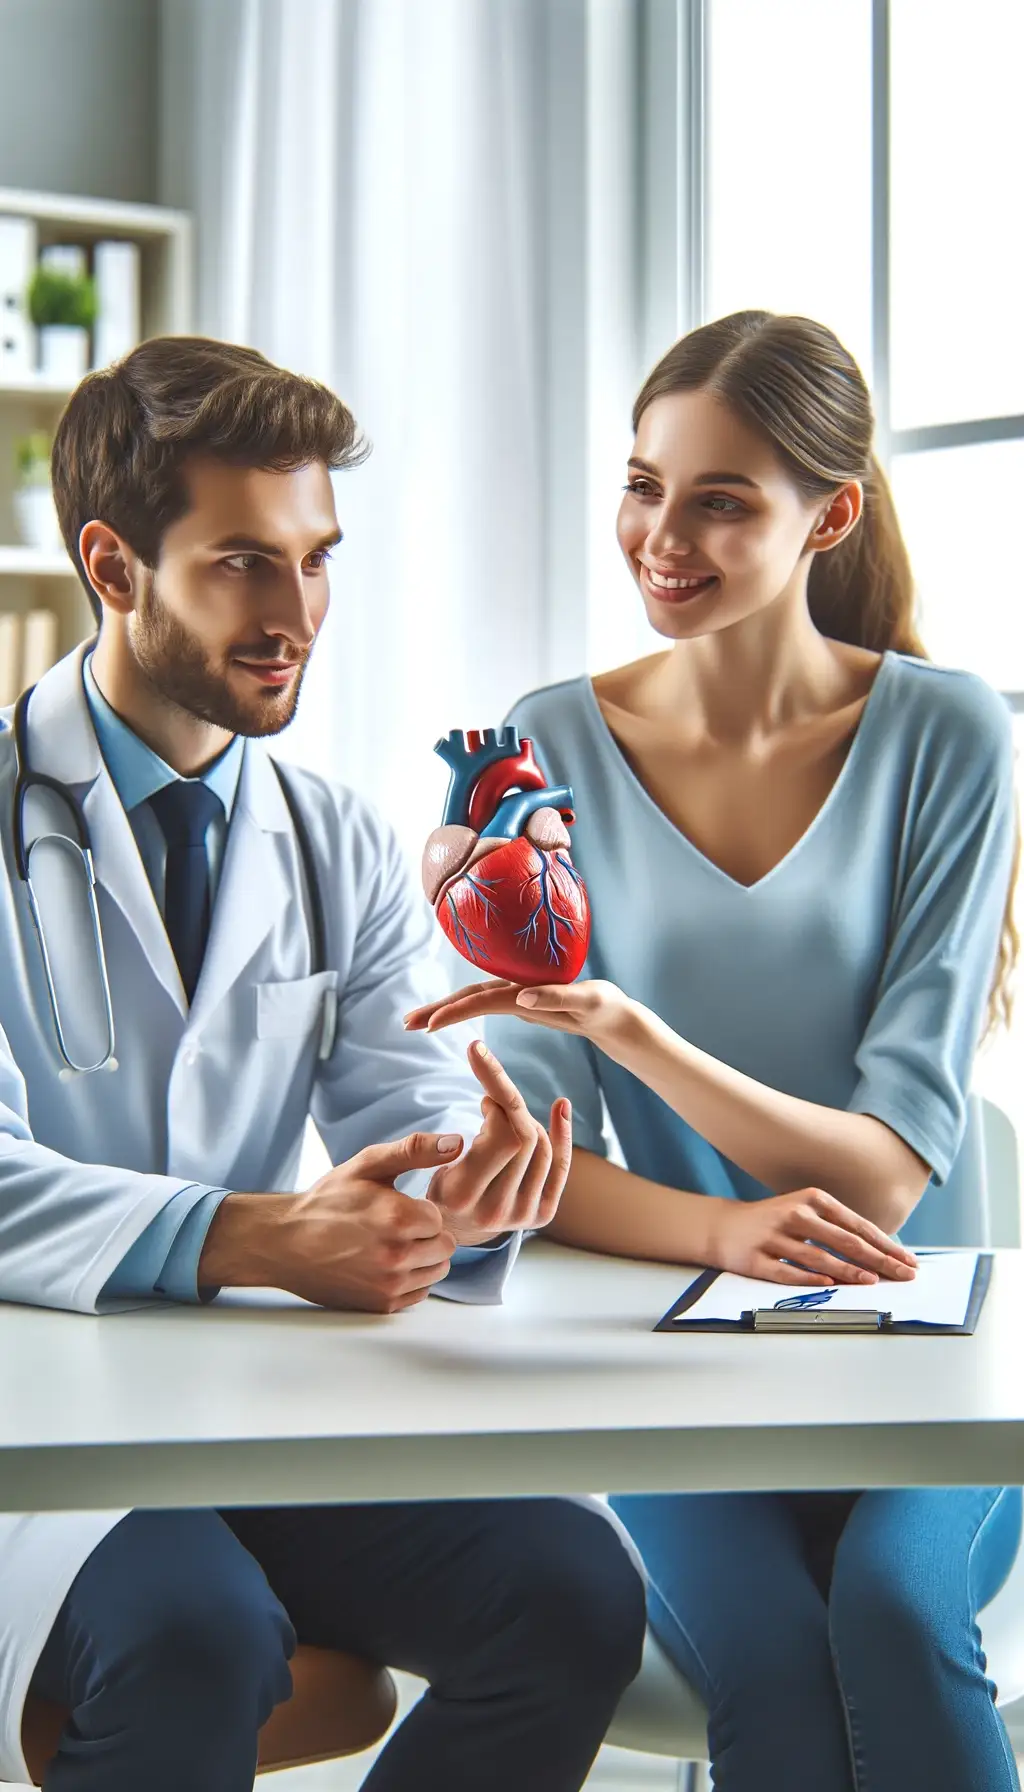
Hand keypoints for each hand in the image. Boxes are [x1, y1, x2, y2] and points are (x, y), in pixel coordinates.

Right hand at [198, 1133, 463, 1312]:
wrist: (283, 1242)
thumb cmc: (326, 1200)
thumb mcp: (367, 1164)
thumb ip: (415, 1150)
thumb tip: (457, 1142)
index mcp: (398, 1217)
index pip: (441, 1217)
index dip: (422, 1211)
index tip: (400, 1208)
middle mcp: (397, 1255)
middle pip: (445, 1246)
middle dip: (427, 1235)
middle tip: (396, 1227)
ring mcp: (389, 1284)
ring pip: (437, 1271)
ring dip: (422, 1258)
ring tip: (391, 1245)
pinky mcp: (382, 1305)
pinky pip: (420, 1293)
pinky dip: (409, 1280)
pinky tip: (385, 1265)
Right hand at [405, 977, 635, 1054]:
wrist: (612, 1011)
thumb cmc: (606, 1006)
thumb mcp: (589, 1002)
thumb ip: (558, 996)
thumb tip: (522, 997)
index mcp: (527, 986)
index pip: (484, 999)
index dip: (457, 1011)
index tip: (431, 1024)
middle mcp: (517, 987)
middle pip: (469, 997)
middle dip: (437, 1008)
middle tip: (407, 1024)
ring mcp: (515, 995)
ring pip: (471, 1002)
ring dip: (442, 1011)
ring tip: (414, 1024)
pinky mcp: (516, 1003)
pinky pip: (480, 1008)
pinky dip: (458, 1013)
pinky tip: (442, 1020)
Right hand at [426, 1039, 572, 1245]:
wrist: (460, 1231)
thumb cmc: (444, 1189)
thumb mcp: (432, 1167)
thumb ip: (450, 1139)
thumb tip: (489, 1105)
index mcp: (463, 1195)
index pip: (501, 1139)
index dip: (500, 1108)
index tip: (487, 1098)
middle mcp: (495, 1210)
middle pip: (525, 1141)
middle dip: (516, 1110)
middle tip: (500, 1100)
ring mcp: (522, 1215)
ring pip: (543, 1150)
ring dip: (530, 1121)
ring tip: (513, 1115)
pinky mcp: (542, 1215)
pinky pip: (560, 1168)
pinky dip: (562, 1135)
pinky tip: (561, 1107)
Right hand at [707, 1187, 917, 1285]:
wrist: (724, 1225)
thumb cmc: (775, 1222)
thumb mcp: (807, 1213)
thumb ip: (838, 1228)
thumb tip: (882, 1252)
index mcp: (813, 1199)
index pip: (858, 1225)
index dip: (885, 1245)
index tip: (908, 1261)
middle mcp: (795, 1213)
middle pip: (844, 1240)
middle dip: (879, 1260)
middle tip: (903, 1275)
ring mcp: (774, 1236)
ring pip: (819, 1257)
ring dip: (848, 1271)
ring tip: (872, 1282)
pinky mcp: (756, 1258)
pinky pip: (787, 1272)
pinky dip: (809, 1279)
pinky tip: (828, 1286)